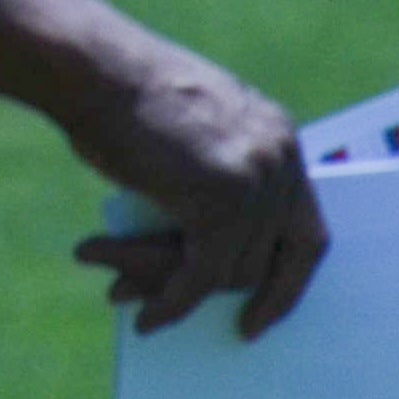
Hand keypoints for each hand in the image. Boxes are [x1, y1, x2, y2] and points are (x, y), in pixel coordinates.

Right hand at [61, 46, 327, 340]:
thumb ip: (215, 184)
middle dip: (246, 296)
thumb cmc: (120, 99)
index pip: (307, 227)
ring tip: (133, 297)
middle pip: (277, 258)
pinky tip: (148, 319)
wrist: (90, 67)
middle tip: (239, 331)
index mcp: (278, 136)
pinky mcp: (218, 203)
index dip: (291, 276)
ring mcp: (253, 181)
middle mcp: (278, 158)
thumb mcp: (189, 137)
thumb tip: (206, 269)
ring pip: (233, 271)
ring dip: (182, 291)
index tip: (269, 311)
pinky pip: (200, 276)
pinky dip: (173, 303)